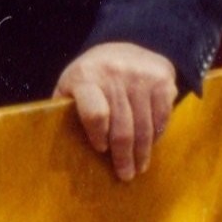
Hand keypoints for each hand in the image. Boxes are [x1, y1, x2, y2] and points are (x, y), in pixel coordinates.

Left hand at [52, 41, 177, 180]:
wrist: (124, 45)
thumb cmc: (91, 75)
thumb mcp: (70, 84)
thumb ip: (65, 109)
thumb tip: (59, 144)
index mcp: (85, 77)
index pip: (95, 113)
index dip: (98, 135)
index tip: (100, 150)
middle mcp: (114, 75)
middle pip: (122, 126)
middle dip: (123, 156)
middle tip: (125, 175)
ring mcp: (141, 77)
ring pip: (144, 125)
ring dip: (142, 152)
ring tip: (139, 168)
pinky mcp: (163, 81)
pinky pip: (162, 117)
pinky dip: (157, 135)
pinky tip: (150, 146)